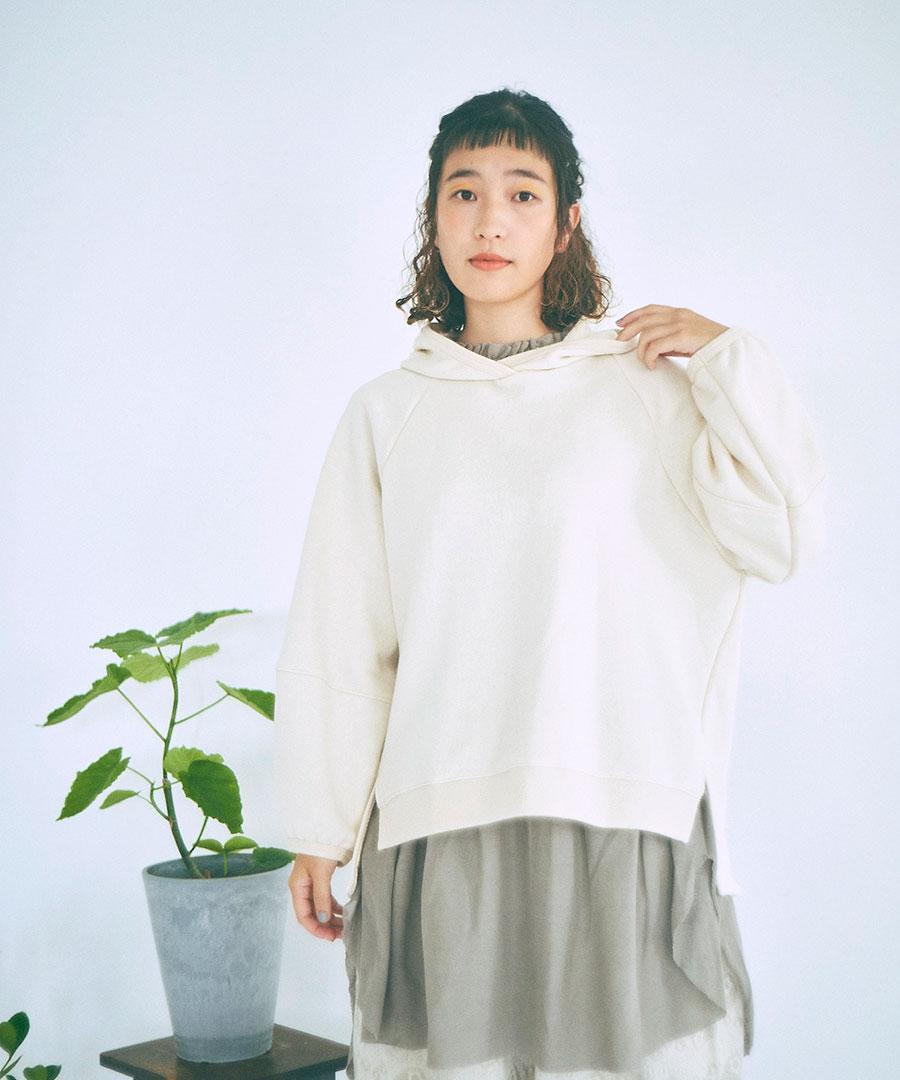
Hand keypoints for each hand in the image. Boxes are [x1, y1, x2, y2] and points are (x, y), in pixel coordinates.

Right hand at [288, 853, 344, 941]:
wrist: (326, 830)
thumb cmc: (320, 850)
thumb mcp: (321, 874)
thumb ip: (321, 898)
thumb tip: (324, 920)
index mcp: (297, 887)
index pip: (303, 916)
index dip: (316, 929)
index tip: (330, 937)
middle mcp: (303, 888)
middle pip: (312, 914)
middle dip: (325, 926)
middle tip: (341, 935)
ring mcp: (312, 884)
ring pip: (320, 907)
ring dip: (331, 918)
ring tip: (344, 926)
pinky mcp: (321, 879)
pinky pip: (326, 899)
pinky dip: (333, 907)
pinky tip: (343, 912)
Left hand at [614, 305, 728, 369]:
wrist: (727, 348)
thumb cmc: (706, 345)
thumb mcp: (686, 335)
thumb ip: (669, 335)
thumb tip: (648, 345)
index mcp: (679, 312)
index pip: (650, 308)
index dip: (633, 314)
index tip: (620, 323)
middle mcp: (678, 315)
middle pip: (644, 319)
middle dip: (628, 330)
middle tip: (620, 342)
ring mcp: (680, 324)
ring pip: (647, 334)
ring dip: (640, 350)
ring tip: (644, 361)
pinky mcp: (681, 336)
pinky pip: (655, 346)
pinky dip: (649, 357)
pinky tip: (652, 365)